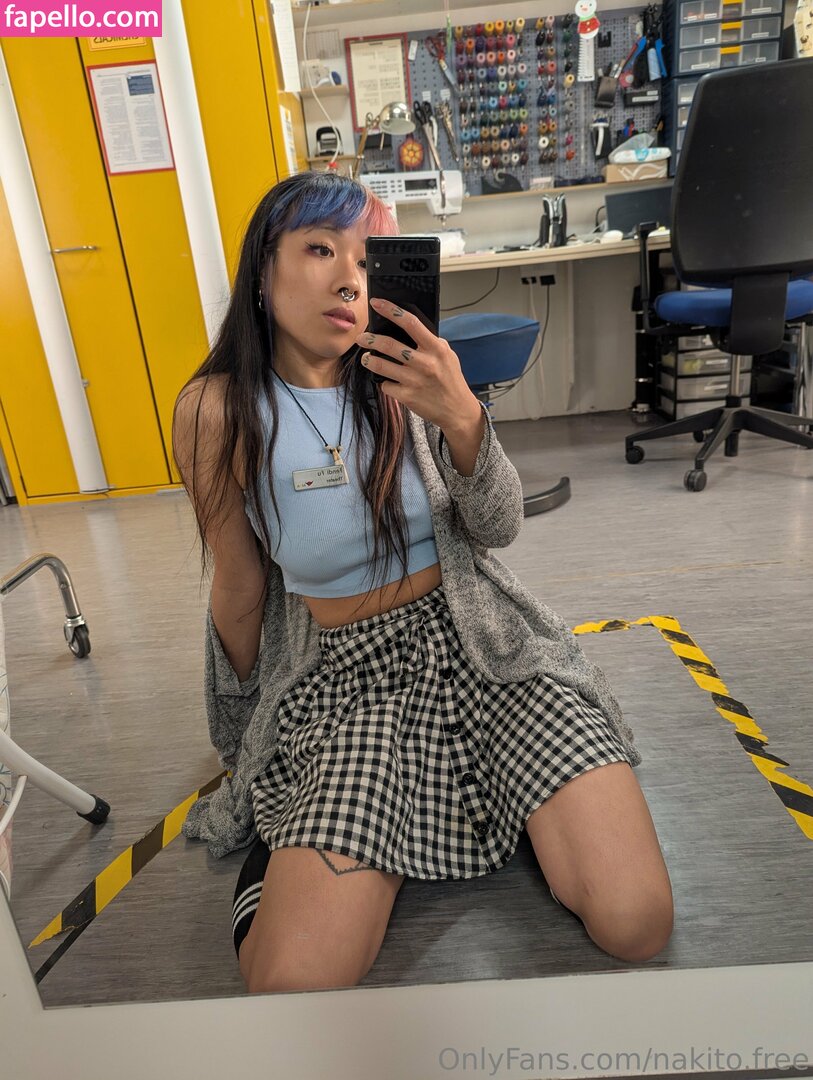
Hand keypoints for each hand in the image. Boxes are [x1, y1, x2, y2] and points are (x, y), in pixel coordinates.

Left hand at [357, 297, 480, 431]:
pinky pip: (386, 385)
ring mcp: (414, 381)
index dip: (391, 311)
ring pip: (381, 366)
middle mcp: (425, 363)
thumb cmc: (451, 380)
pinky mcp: (407, 396)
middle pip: (389, 345)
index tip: (377, 304)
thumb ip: (431, 342)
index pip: (411, 323)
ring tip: (367, 357)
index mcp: (436, 349)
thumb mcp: (448, 356)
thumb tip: (410, 328)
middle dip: (370, 339)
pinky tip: (389, 381)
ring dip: (369, 360)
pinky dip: (385, 382)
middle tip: (361, 337)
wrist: (457, 410)